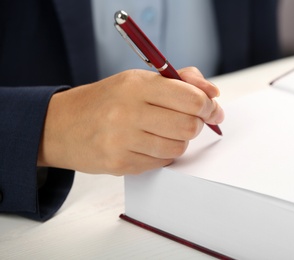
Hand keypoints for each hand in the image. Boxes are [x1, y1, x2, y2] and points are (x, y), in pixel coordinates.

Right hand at [37, 67, 223, 174]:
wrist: (62, 125)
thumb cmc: (107, 100)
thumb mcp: (138, 79)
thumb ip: (180, 80)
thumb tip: (213, 94)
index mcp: (136, 85)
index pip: (191, 99)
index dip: (208, 106)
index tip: (212, 109)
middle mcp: (128, 112)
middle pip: (189, 127)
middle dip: (197, 124)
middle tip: (189, 120)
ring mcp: (123, 141)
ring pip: (178, 148)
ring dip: (179, 141)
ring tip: (164, 131)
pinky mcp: (120, 164)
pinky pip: (161, 163)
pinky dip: (163, 154)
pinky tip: (149, 144)